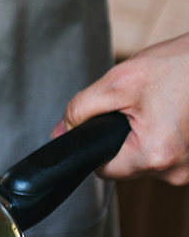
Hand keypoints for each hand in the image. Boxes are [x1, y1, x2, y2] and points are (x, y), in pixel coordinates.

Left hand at [52, 32, 188, 184]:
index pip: (104, 170)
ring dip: (146, 135)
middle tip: (138, 105)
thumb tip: (61, 132)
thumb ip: (81, 110)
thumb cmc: (183, 65)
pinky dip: (165, 135)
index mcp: (154, 156)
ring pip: (149, 159)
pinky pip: (170, 154)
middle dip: (124, 137)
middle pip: (128, 165)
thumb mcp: (119, 81)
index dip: (97, 146)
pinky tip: (173, 112)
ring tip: (160, 105)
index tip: (106, 124)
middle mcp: (177, 171)